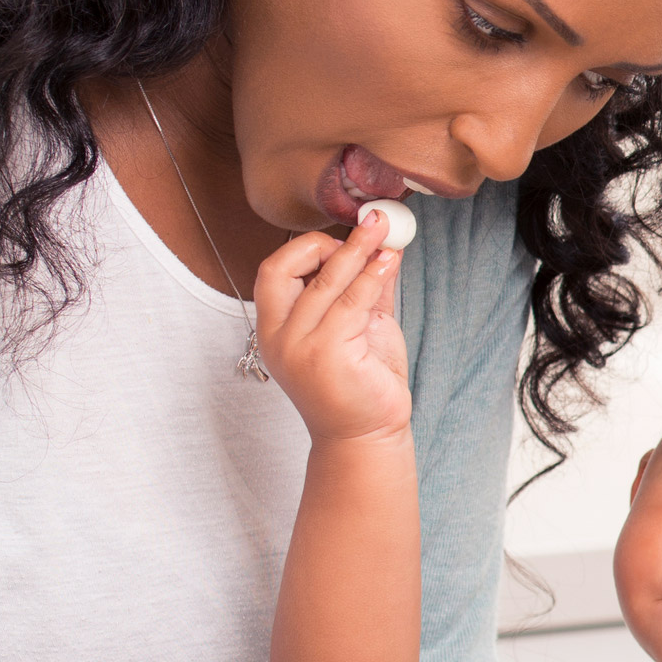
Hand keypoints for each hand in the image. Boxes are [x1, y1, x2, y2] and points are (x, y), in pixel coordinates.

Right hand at [253, 211, 409, 443]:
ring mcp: (299, 347)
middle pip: (287, 269)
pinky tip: (388, 260)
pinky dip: (372, 275)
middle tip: (370, 225)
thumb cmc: (360, 386)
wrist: (367, 436)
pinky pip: (351, 301)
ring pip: (325, 282)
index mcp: (275, 330)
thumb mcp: (355, 328)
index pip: (273, 272)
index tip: (341, 243)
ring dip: (358, 250)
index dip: (305, 249)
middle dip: (328, 243)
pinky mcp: (327, 354)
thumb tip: (379, 244)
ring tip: (385, 231)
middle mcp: (278, 338)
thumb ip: (360, 289)